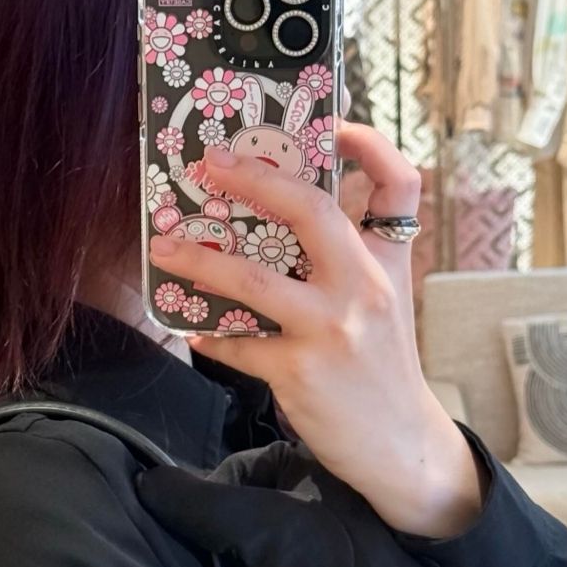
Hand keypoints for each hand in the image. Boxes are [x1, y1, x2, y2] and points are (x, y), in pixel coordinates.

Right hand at [138, 441, 460, 566]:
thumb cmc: (335, 564)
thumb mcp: (266, 526)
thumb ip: (202, 503)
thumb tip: (145, 482)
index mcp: (318, 464)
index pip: (241, 467)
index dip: (214, 494)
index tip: (202, 526)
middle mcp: (320, 494)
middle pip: (243, 507)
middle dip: (226, 537)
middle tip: (223, 562)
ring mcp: (322, 538)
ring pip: (251, 543)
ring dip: (238, 566)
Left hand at [148, 125, 486, 538]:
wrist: (401, 443)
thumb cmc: (381, 367)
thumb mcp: (385, 301)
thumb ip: (349, 259)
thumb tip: (279, 220)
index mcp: (387, 262)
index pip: (399, 184)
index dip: (369, 143)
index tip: (330, 123)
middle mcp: (364, 286)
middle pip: (311, 210)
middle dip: (254, 178)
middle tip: (211, 165)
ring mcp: (332, 328)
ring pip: (252, 277)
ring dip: (199, 259)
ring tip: (165, 247)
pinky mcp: (299, 370)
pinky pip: (237, 342)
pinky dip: (210, 334)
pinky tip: (193, 329)